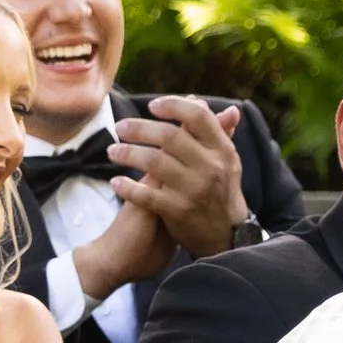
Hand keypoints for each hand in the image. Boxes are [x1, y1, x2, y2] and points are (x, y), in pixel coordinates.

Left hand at [103, 95, 249, 263]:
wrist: (226, 236)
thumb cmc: (222, 192)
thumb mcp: (228, 162)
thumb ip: (221, 135)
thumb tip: (230, 109)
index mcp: (222, 150)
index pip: (198, 117)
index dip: (173, 105)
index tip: (152, 106)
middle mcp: (209, 167)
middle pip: (169, 136)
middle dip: (140, 128)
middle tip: (120, 127)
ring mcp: (193, 189)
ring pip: (154, 162)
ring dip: (128, 154)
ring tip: (112, 152)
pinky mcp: (178, 211)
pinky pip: (146, 195)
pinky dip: (128, 188)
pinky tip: (116, 182)